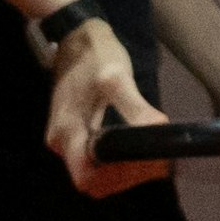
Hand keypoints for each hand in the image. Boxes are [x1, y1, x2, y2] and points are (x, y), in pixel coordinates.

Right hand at [43, 18, 163, 192]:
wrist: (75, 39)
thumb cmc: (95, 56)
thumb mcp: (117, 77)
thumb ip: (135, 107)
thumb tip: (158, 131)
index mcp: (67, 131)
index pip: (88, 178)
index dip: (118, 177)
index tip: (145, 164)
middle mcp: (61, 143)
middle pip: (94, 181)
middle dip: (126, 175)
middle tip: (156, 160)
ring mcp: (65, 142)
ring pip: (96, 174)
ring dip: (124, 171)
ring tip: (151, 155)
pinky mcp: (74, 137)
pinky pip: (95, 162)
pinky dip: (118, 162)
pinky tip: (138, 149)